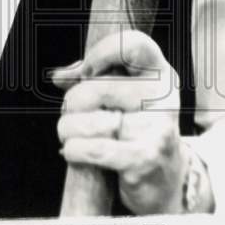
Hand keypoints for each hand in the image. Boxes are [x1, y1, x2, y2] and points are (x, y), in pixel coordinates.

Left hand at [53, 30, 190, 214]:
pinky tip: (75, 152)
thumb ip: (90, 77)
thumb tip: (58, 76)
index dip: (99, 54)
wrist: (166, 180)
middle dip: (71, 104)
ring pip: (85, 120)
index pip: (131, 44)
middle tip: (77, 116)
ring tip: (77, 137)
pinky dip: (74, 150)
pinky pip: (92, 148)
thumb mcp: (122, 95)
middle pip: (92, 88)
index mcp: (159, 73)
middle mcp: (162, 96)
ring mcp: (156, 127)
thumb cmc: (136, 130)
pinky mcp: (146, 158)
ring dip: (68, 131)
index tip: (87, 73)